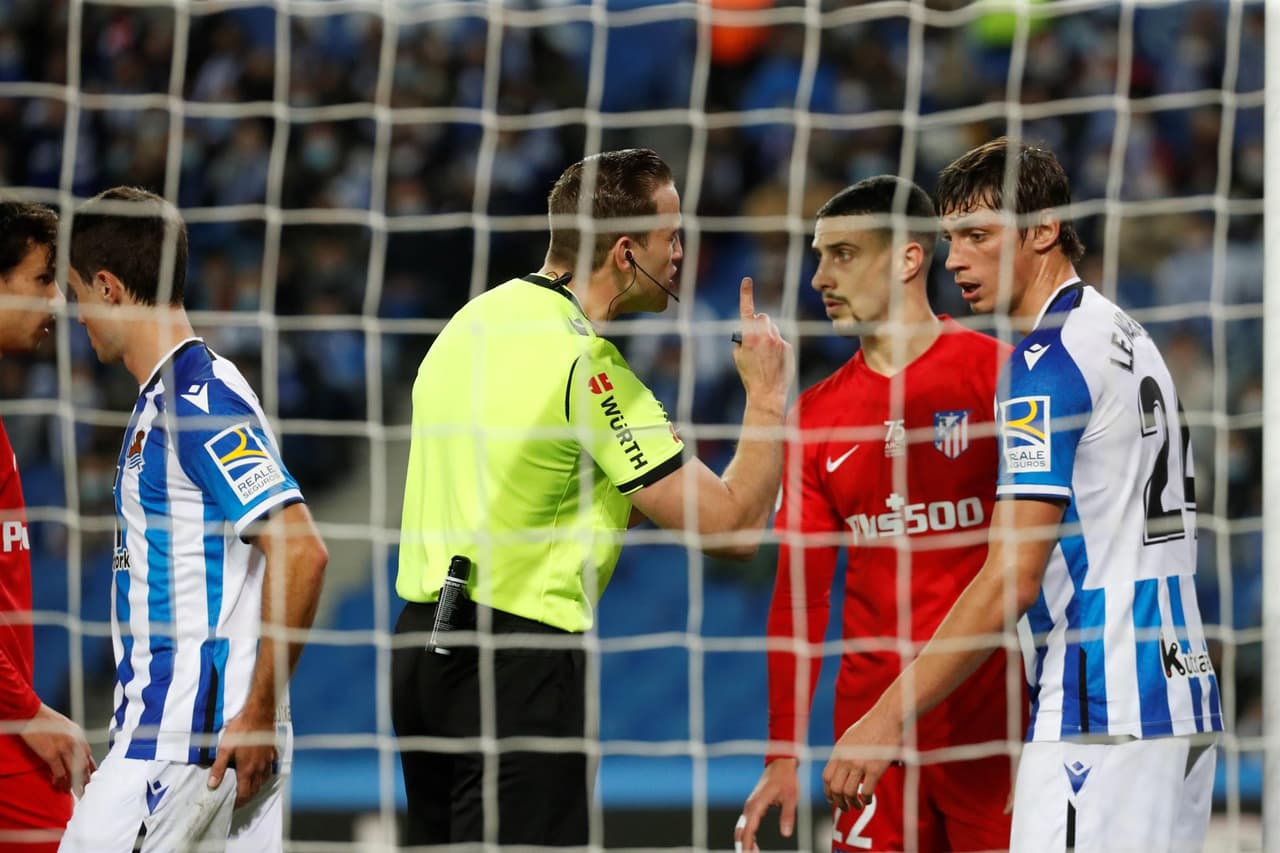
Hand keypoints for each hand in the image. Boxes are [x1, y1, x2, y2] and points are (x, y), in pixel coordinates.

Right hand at [20, 703, 94, 795]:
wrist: (33, 714)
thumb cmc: (47, 719)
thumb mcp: (66, 726)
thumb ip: (73, 738)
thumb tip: (76, 750)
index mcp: (79, 735)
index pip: (88, 755)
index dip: (89, 768)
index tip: (90, 777)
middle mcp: (75, 742)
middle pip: (83, 765)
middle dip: (84, 780)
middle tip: (84, 790)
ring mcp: (64, 748)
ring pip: (73, 771)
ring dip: (72, 784)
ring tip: (71, 792)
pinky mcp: (51, 754)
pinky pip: (58, 772)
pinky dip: (59, 781)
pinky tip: (57, 786)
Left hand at [208, 707, 276, 807]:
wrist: (259, 715)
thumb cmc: (241, 730)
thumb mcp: (225, 748)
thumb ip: (218, 768)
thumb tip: (211, 784)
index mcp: (247, 770)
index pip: (244, 793)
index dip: (239, 803)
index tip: (233, 806)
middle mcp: (259, 768)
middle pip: (255, 789)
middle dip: (248, 797)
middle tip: (239, 799)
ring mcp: (267, 760)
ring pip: (263, 780)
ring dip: (256, 787)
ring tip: (249, 788)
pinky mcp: (272, 752)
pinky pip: (270, 769)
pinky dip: (265, 775)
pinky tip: (261, 772)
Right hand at [732, 277, 792, 409]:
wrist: (767, 392)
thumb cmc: (749, 375)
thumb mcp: (738, 356)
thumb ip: (742, 339)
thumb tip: (748, 331)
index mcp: (750, 336)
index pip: (747, 310)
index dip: (746, 294)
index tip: (746, 280)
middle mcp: (765, 335)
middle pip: (763, 317)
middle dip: (759, 323)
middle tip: (755, 336)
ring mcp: (779, 340)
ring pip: (773, 328)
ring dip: (768, 334)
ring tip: (765, 353)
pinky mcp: (788, 346)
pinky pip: (781, 339)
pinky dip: (776, 346)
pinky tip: (773, 360)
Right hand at [735, 757, 798, 851]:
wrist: (781, 764)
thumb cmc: (786, 779)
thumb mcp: (791, 798)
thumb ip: (787, 816)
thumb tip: (786, 834)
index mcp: (757, 804)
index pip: (749, 829)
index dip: (747, 843)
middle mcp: (750, 805)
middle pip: (741, 830)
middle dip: (744, 845)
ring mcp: (750, 805)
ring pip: (742, 827)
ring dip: (745, 841)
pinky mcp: (753, 805)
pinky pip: (746, 823)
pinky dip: (747, 834)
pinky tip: (754, 844)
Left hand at [822, 704, 900, 812]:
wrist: (888, 717)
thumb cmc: (872, 726)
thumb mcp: (849, 737)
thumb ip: (843, 754)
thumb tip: (841, 770)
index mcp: (838, 751)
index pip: (826, 777)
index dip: (827, 792)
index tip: (832, 799)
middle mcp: (846, 759)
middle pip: (835, 788)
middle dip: (838, 802)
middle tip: (845, 807)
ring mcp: (860, 764)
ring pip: (849, 793)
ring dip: (852, 804)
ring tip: (858, 805)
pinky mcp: (875, 769)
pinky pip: (867, 791)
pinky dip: (866, 800)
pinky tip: (869, 800)